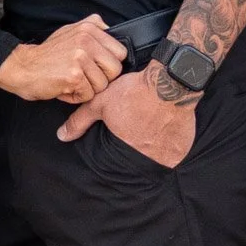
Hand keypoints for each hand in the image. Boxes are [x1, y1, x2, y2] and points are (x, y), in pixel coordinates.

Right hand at [0, 15, 125, 102]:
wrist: (21, 67)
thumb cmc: (47, 54)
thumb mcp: (70, 31)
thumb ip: (93, 29)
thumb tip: (114, 34)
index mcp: (89, 28)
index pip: (120, 51)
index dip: (108, 63)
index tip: (94, 66)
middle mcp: (86, 40)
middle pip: (116, 69)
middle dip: (101, 78)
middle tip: (83, 76)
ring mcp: (80, 57)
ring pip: (103, 85)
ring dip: (88, 89)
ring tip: (72, 81)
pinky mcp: (74, 76)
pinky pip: (89, 95)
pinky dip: (76, 97)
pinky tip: (65, 87)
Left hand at [59, 65, 195, 167]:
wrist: (171, 81)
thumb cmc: (135, 91)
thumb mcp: (102, 102)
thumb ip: (80, 121)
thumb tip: (62, 136)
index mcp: (127, 151)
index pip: (118, 164)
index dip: (119, 150)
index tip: (123, 139)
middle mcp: (149, 158)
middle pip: (139, 163)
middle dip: (136, 151)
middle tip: (138, 134)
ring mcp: (168, 154)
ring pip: (158, 159)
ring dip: (153, 151)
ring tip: (151, 132)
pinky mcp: (183, 147)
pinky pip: (174, 153)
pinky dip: (169, 146)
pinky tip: (164, 131)